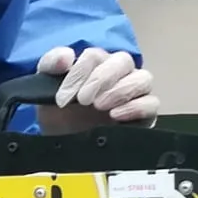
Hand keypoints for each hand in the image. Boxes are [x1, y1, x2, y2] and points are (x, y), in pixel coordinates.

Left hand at [36, 46, 159, 123]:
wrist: (63, 141)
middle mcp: (119, 74)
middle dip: (102, 78)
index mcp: (96, 63)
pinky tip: (116, 116)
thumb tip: (66, 57)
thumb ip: (50, 65)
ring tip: (100, 106)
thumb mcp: (45, 88)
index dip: (80, 72)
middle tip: (83, 100)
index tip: (63, 97)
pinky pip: (152, 103)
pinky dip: (136, 107)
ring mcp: (134, 93)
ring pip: (143, 78)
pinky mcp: (144, 114)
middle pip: (123, 61)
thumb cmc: (58, 112)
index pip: (95, 55)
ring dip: (121, 90)